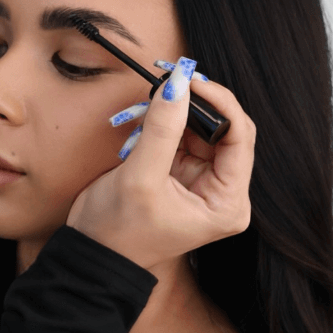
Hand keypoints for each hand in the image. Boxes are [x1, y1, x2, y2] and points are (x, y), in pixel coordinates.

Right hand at [65, 59, 254, 271]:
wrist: (92, 253)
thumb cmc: (118, 231)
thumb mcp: (140, 177)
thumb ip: (162, 129)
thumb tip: (178, 83)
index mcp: (227, 203)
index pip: (240, 138)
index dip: (219, 103)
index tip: (190, 79)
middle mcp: (221, 193)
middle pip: (223, 130)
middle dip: (193, 107)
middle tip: (166, 84)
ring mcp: (199, 183)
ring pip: (198, 130)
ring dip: (172, 115)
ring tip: (144, 111)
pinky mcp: (177, 174)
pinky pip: (178, 137)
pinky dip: (160, 126)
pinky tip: (139, 125)